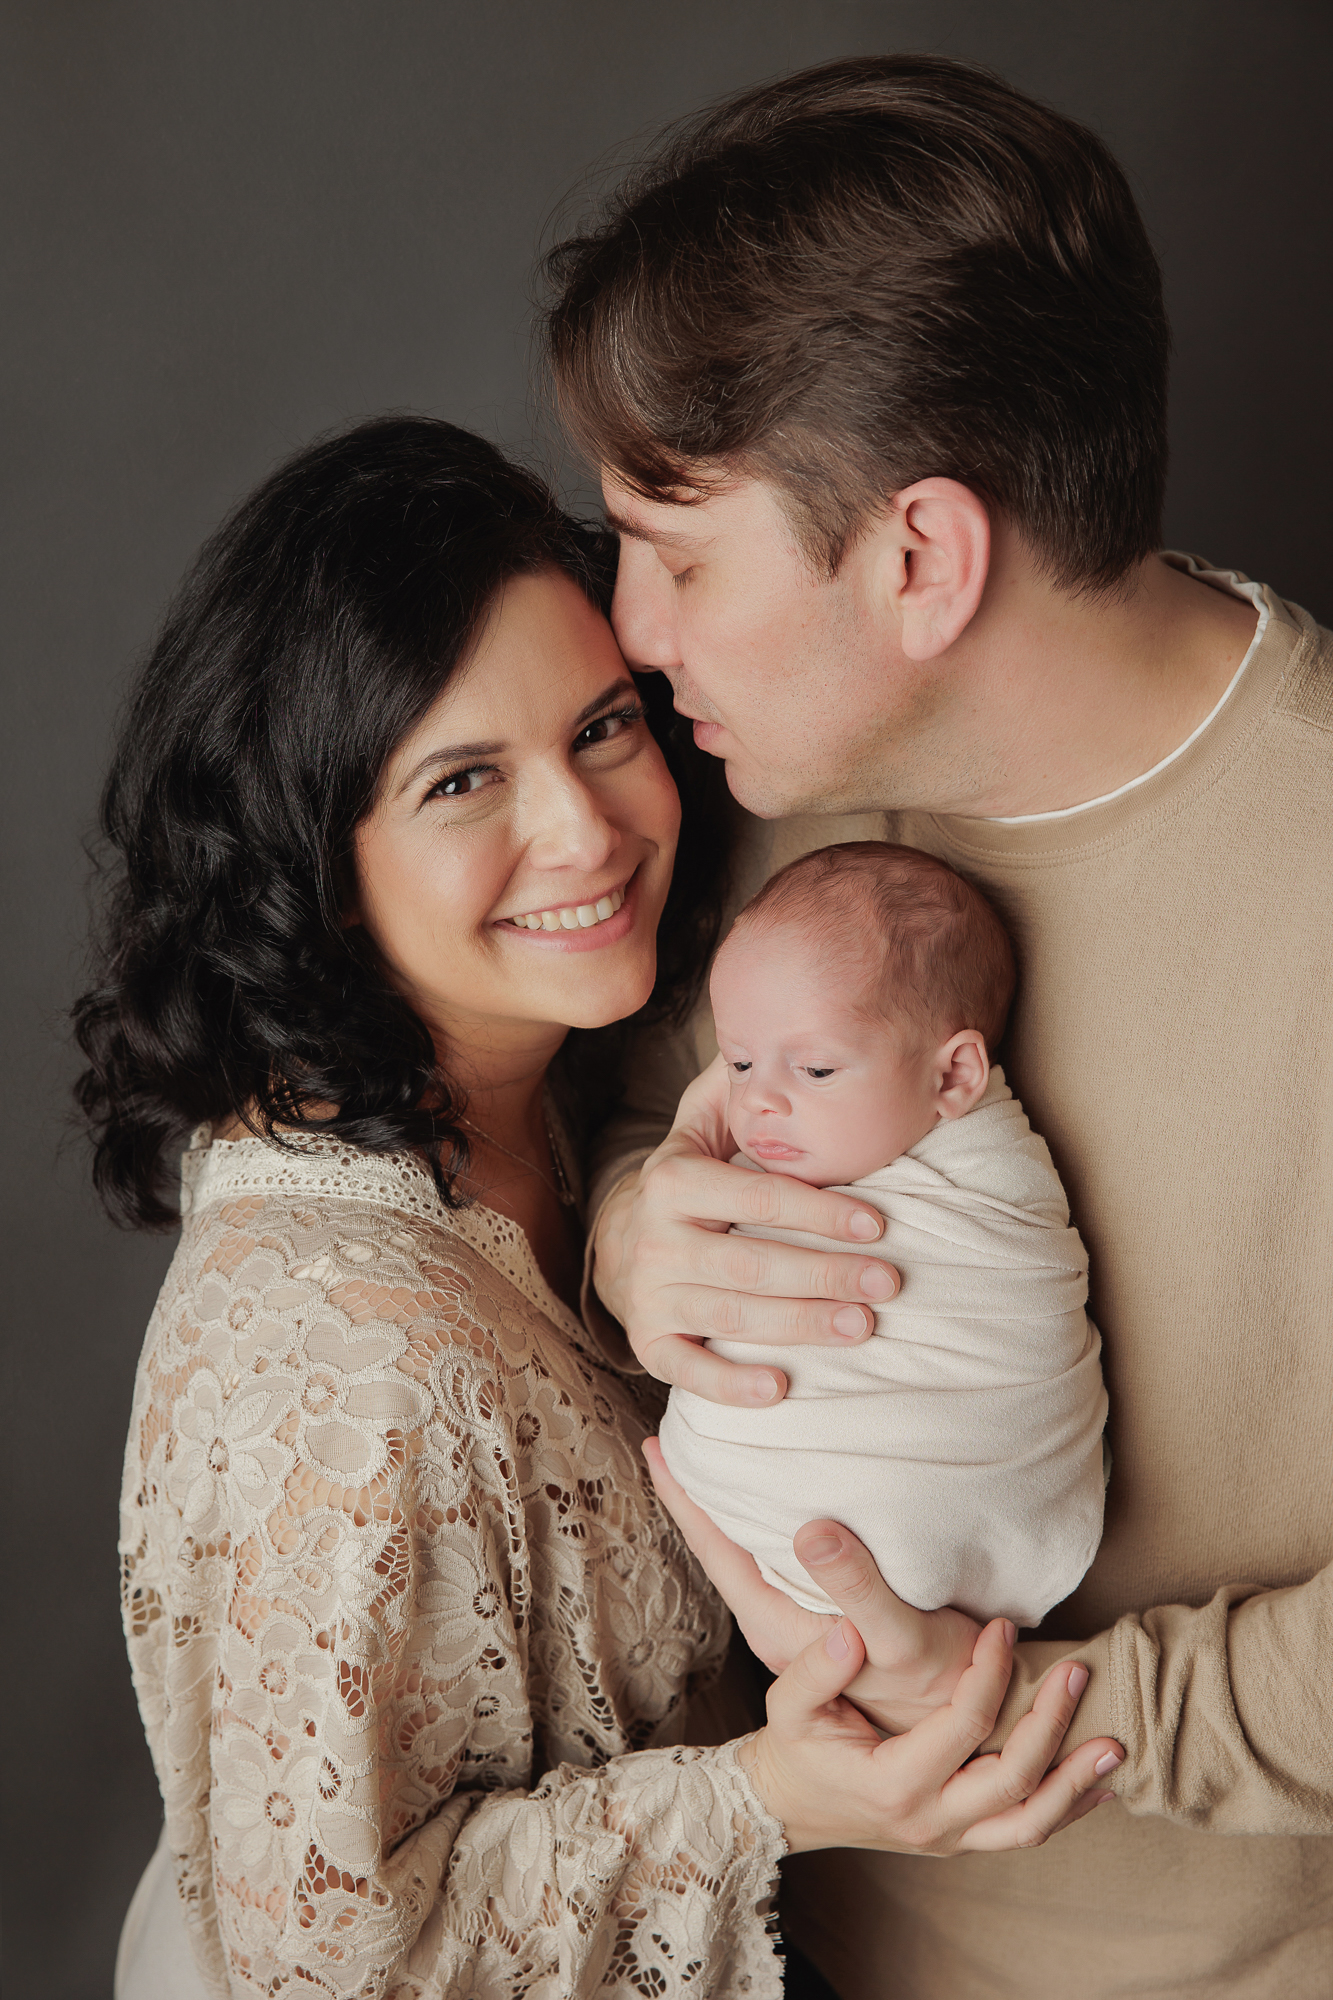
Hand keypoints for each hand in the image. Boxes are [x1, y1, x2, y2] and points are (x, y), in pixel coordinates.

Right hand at [593, 1056, 899, 1407]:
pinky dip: (732, 1385)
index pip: (757, 1197)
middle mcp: (656, 1240)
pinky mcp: (649, 1343)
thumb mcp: (698, 1128)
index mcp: (672, 1180)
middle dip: (827, 1273)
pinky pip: (688, 1371)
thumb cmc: (688, 1184)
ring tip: (864, 1325)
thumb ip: (733, 1092)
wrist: (621, 1243)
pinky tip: (781, 1387)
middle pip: (754, 1263)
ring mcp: (650, 1296)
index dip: (820, 1212)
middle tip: (889, 1282)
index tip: (879, 1224)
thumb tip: (769, 1042)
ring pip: (735, 1316)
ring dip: (804, 1324)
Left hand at [645, 1439, 977, 1732]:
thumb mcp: (900, 1640)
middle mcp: (780, 1626)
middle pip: (723, 1549)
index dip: (684, 1500)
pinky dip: (769, 1520)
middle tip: (680, 1434)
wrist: (982, 1725)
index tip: (655, 1446)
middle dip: (699, 1494)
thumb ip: (856, 1588)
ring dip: (733, 1505)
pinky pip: (781, 1558)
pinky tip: (780, 1496)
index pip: (716, 1554)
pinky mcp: (828, 1616)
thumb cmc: (943, 1686)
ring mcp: (802, 1623)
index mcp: (780, 1629)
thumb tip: (808, 1531)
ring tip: (720, 1454)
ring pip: (751, 1553)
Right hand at [743, 1616, 1122, 1855]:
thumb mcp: (788, 1704)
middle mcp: (928, 1820)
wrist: (789, 1804)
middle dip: (1051, 1724)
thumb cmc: (794, 1747)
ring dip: (1075, 1783)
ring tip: (1113, 1744)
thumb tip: (852, 1633)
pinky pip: (1023, 1831)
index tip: (1003, 1629)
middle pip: (1012, 1781)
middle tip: (1077, 1672)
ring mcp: (948, 1837)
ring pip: (1029, 1822)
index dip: (989, 1674)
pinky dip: (1066, 1808)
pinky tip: (1099, 1784)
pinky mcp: (959, 1838)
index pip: (962, 1728)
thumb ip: (817, 1668)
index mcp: (892, 1783)